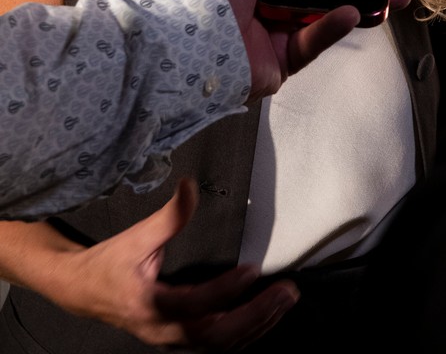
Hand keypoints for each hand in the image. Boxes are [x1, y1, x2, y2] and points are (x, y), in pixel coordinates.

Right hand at [47, 178, 297, 347]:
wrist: (81, 292)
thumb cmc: (109, 263)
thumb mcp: (135, 237)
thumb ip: (168, 216)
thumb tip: (190, 185)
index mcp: (151, 306)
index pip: (196, 304)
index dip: (226, 290)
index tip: (253, 270)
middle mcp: (163, 332)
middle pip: (216, 336)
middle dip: (255, 316)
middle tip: (286, 294)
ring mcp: (171, 341)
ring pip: (219, 345)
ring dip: (256, 326)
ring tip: (283, 302)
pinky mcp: (177, 340)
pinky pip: (215, 345)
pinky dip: (243, 333)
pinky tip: (263, 316)